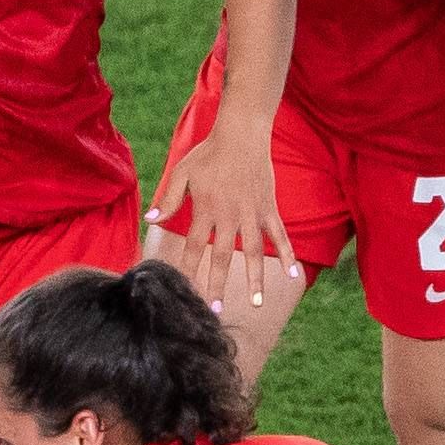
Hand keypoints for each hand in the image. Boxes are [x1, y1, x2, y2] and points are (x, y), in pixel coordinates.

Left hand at [148, 126, 294, 312]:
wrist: (241, 134)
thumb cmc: (208, 153)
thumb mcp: (181, 173)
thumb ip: (168, 199)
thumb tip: (150, 220)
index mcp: (205, 210)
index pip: (194, 248)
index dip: (189, 270)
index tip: (185, 291)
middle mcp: (229, 216)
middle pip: (222, 257)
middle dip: (217, 284)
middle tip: (216, 310)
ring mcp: (252, 213)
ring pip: (253, 252)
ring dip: (255, 278)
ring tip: (256, 302)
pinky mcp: (270, 207)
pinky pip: (280, 235)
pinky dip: (287, 254)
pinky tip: (293, 275)